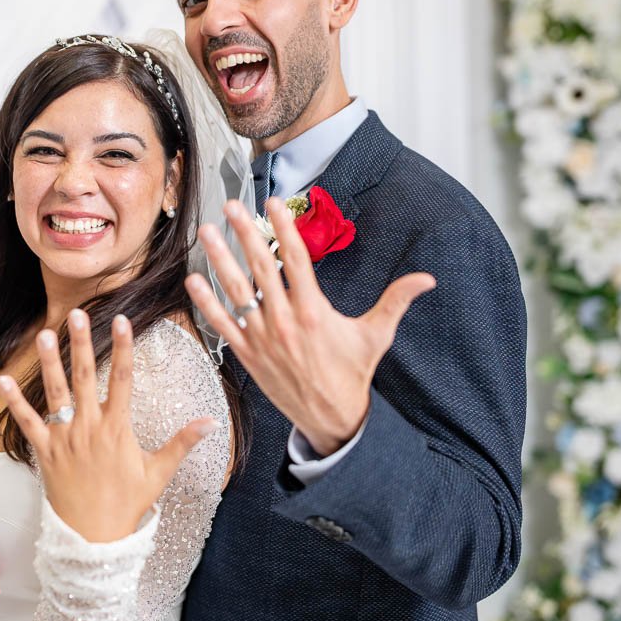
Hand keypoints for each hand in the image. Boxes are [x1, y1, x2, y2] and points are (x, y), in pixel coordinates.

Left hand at [0, 309, 218, 540]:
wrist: (94, 538)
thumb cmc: (127, 504)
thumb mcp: (159, 473)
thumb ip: (182, 442)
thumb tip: (211, 422)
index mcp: (118, 429)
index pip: (122, 379)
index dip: (124, 348)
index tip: (123, 320)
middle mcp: (89, 428)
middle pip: (85, 378)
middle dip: (81, 343)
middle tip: (77, 314)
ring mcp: (65, 439)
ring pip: (56, 394)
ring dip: (49, 363)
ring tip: (46, 334)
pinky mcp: (45, 452)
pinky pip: (27, 423)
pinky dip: (14, 402)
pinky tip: (3, 379)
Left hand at [186, 197, 434, 455]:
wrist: (331, 418)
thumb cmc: (353, 374)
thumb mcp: (376, 335)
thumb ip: (397, 301)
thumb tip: (427, 279)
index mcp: (314, 310)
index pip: (296, 259)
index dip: (283, 228)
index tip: (272, 203)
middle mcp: (284, 320)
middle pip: (260, 268)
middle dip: (244, 233)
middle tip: (230, 206)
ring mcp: (262, 338)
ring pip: (236, 292)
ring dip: (219, 260)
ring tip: (207, 232)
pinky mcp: (248, 355)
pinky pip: (222, 325)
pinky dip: (206, 303)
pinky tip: (192, 281)